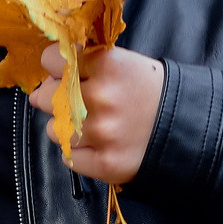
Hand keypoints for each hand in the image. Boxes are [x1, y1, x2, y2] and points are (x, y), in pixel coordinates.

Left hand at [34, 42, 164, 188]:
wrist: (185, 125)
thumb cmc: (148, 90)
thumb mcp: (121, 62)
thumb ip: (81, 66)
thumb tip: (37, 90)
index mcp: (106, 64)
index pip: (51, 60)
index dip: (56, 68)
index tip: (66, 74)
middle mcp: (100, 97)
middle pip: (47, 97)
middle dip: (56, 99)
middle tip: (79, 102)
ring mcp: (102, 133)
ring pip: (55, 130)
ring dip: (68, 129)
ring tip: (94, 125)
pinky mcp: (105, 163)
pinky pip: (69, 158)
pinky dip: (80, 153)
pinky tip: (99, 144)